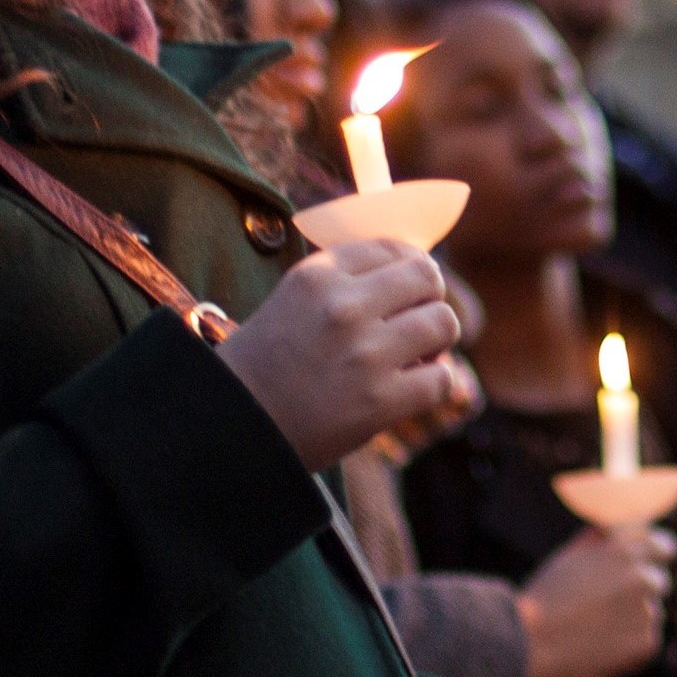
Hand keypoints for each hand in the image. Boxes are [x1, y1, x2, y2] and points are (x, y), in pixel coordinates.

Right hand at [218, 240, 461, 469]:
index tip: (407, 286)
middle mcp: (342, 306)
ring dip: (438, 340)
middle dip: (430, 297)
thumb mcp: (293, 299)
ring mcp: (364, 353)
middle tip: (418, 318)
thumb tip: (411, 265)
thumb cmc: (265, 364)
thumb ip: (344, 280)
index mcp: (317, 275)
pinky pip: (441, 379)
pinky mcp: (379, 401)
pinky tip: (413, 387)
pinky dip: (435, 383)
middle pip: (426, 275)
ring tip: (418, 354)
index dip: (407, 265)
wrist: (234, 428)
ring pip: (443, 322)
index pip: (390, 248)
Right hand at [518, 526, 676, 676]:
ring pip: (652, 610)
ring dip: (635, 614)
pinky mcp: (647, 643)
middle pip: (659, 580)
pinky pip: (647, 636)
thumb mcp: (572, 554)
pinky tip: (604, 640)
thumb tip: (624, 529)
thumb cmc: (548, 595)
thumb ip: (605, 538)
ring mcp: (647, 612)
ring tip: (600, 622)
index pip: (664, 545)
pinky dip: (631, 639)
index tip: (653, 561)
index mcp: (625, 551)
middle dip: (643, 587)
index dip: (657, 553)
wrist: (535, 641)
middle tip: (613, 600)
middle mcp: (642, 578)